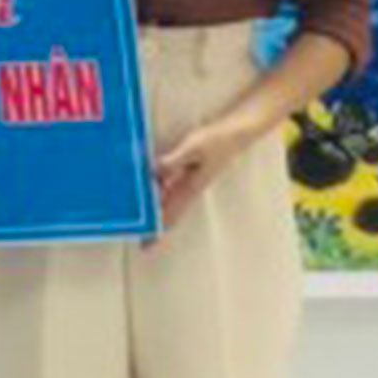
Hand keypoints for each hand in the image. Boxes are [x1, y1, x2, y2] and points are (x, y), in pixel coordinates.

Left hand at [152, 112, 264, 234]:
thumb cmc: (219, 140)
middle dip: (155, 227)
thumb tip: (152, 172)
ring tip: (140, 219)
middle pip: (168, 212)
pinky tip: (148, 187)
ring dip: (155, 209)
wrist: (236, 131)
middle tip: (143, 242)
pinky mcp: (188, 167)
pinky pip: (169, 183)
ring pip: (167, 199)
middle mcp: (189, 187)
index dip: (158, 231)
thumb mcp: (193, 149)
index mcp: (191, 188)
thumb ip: (172, 161)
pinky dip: (157, 188)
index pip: (170, 215)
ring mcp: (189, 178)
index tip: (146, 246)